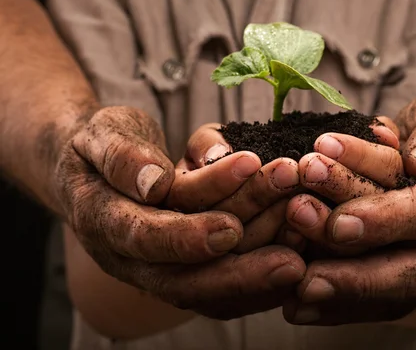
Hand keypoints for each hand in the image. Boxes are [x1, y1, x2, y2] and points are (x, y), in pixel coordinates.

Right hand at [55, 106, 305, 318]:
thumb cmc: (105, 144)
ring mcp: (159, 270)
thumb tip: (154, 184)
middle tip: (292, 259)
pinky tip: (302, 259)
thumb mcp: (102, 133)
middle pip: (186, 278)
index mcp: (103, 222)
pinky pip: (224, 288)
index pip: (143, 237)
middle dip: (241, 269)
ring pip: (212, 284)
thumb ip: (122, 156)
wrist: (103, 169)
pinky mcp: (186, 271)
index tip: (231, 226)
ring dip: (261, 267)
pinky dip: (262, 278)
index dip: (186, 236)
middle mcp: (131, 259)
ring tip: (306, 242)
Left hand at [283, 93, 415, 324]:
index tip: (340, 222)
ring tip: (294, 285)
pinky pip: (380, 305)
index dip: (387, 219)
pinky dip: (338, 308)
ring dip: (341, 291)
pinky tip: (299, 308)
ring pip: (392, 292)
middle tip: (307, 274)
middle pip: (414, 270)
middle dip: (358, 274)